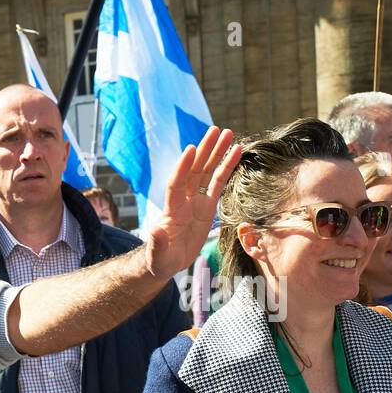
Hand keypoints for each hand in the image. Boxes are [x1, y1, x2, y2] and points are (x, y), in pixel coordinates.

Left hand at [142, 126, 242, 277]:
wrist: (168, 261)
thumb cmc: (160, 260)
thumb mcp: (158, 256)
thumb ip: (157, 244)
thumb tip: (155, 231)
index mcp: (172, 211)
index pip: (176, 183)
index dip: (182, 167)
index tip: (191, 148)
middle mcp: (184, 201)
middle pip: (194, 170)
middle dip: (204, 151)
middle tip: (216, 130)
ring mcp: (196, 201)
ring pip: (206, 172)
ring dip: (217, 153)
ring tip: (227, 133)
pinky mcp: (207, 206)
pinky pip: (217, 183)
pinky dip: (226, 167)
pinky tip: (236, 151)